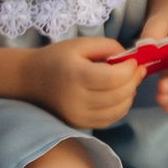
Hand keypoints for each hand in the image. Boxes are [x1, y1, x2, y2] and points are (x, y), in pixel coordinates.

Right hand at [18, 36, 139, 129]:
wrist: (30, 79)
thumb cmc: (56, 58)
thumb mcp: (80, 44)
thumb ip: (107, 46)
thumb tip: (129, 59)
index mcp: (75, 75)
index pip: (114, 78)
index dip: (130, 70)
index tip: (133, 61)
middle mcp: (77, 100)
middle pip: (119, 95)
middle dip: (134, 81)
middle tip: (137, 70)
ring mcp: (78, 115)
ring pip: (118, 110)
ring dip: (130, 95)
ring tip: (128, 82)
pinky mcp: (80, 124)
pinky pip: (110, 119)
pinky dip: (120, 107)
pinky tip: (119, 95)